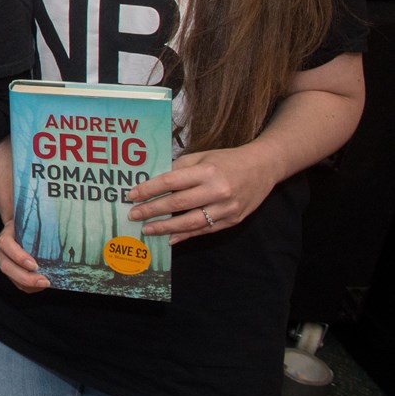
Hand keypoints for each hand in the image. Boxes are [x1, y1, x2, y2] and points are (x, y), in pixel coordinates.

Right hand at [0, 217, 47, 293]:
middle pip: (6, 266)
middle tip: (44, 280)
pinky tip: (41, 286)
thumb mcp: (31, 220)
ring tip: (45, 284)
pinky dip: (29, 288)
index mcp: (5, 236)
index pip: (6, 245)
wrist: (20, 228)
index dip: (18, 256)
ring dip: (28, 284)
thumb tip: (56, 214)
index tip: (35, 264)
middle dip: (25, 277)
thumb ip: (40, 220)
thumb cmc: (29, 224)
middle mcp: (1, 251)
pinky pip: (17, 283)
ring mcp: (5, 261)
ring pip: (10, 277)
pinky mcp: (11, 271)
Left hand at [128, 145, 279, 244]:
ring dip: (166, 227)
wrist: (263, 167)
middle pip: (178, 204)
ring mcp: (227, 208)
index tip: (132, 195)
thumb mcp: (202, 157)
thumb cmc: (227, 160)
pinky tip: (170, 238)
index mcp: (207, 171)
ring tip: (147, 229)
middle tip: (133, 215)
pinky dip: (186, 235)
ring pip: (191, 222)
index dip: (149, 189)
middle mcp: (217, 191)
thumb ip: (179, 169)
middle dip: (152, 210)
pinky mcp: (233, 220)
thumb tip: (153, 182)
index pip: (171, 182)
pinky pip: (205, 230)